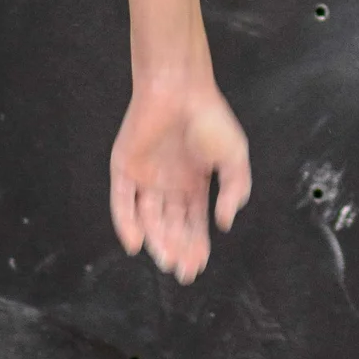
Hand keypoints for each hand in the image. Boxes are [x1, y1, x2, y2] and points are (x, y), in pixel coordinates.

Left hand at [109, 75, 251, 282]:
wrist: (180, 88)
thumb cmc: (209, 118)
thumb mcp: (235, 155)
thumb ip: (235, 189)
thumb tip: (225, 223)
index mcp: (194, 182)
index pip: (193, 222)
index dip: (196, 245)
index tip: (197, 266)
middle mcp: (168, 183)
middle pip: (171, 225)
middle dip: (178, 248)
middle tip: (182, 270)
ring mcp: (145, 177)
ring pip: (149, 218)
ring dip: (157, 240)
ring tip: (166, 258)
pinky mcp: (124, 168)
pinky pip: (122, 202)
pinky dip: (126, 223)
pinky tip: (136, 243)